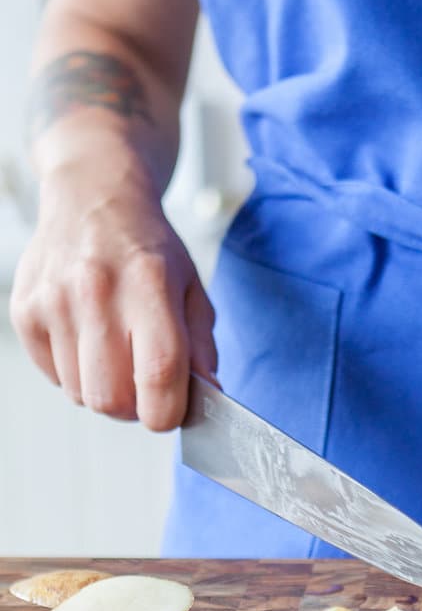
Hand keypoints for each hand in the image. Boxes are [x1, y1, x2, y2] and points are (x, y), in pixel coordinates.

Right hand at [10, 162, 216, 429]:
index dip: (168, 412)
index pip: (158, 373)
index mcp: (148, 283)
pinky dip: (76, 374)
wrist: (92, 197)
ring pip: (81, 394)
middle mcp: (96, 290)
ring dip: (105, 390)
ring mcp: (54, 301)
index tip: (173, 413)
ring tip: (117, 355)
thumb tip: (207, 397)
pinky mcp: (25, 311)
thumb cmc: (148, 248)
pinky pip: (54, 377)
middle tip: (146, 389)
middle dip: (135, 409)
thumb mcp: (192, 287)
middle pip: (112, 399)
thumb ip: (202, 347)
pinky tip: (89, 342)